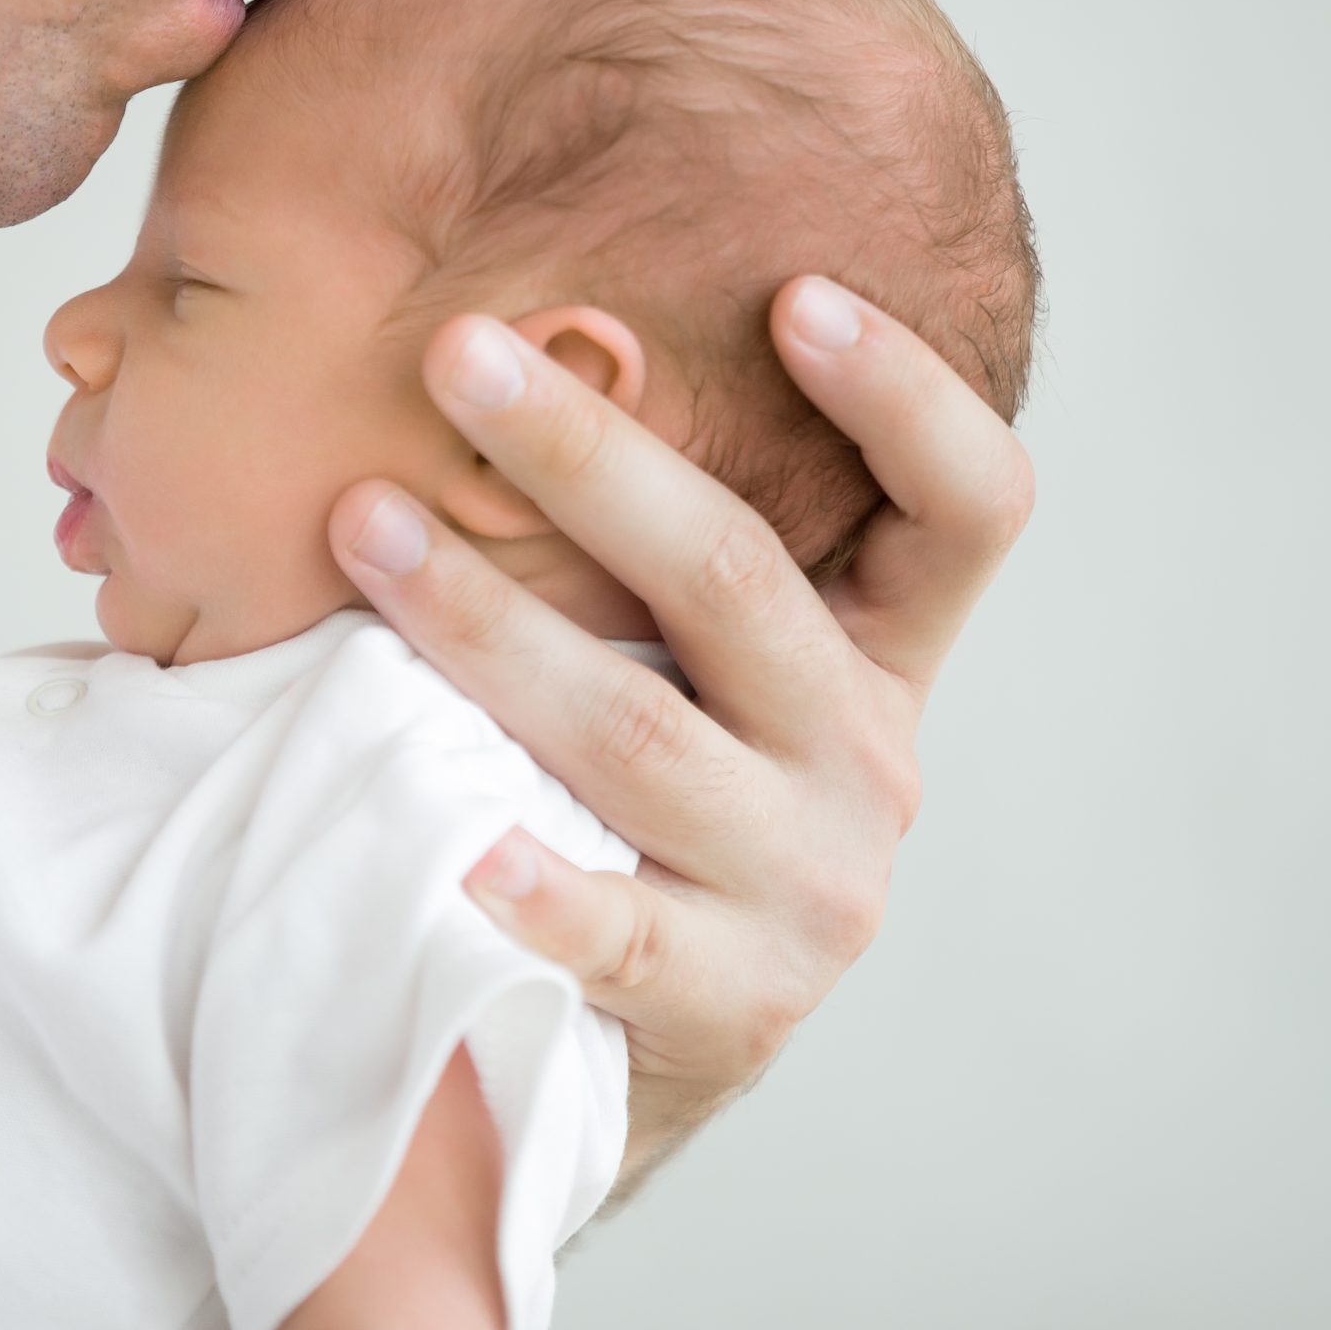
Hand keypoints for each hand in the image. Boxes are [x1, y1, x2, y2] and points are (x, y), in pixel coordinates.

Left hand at [326, 276, 1032, 1194]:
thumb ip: (646, 547)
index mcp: (876, 657)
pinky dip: (542, 888)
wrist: (645, 1037)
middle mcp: (864, 760)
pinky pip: (620, 934)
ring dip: (492, 625)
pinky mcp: (726, 1003)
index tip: (794, 292)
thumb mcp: (692, 667)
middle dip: (586, 456)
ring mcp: (804, 889)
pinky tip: (464, 849)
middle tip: (455, 353)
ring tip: (364, 528)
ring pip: (643, 734)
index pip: (966, 510)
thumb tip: (493, 331)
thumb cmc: (641, 800)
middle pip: (739, 582)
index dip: (907, 399)